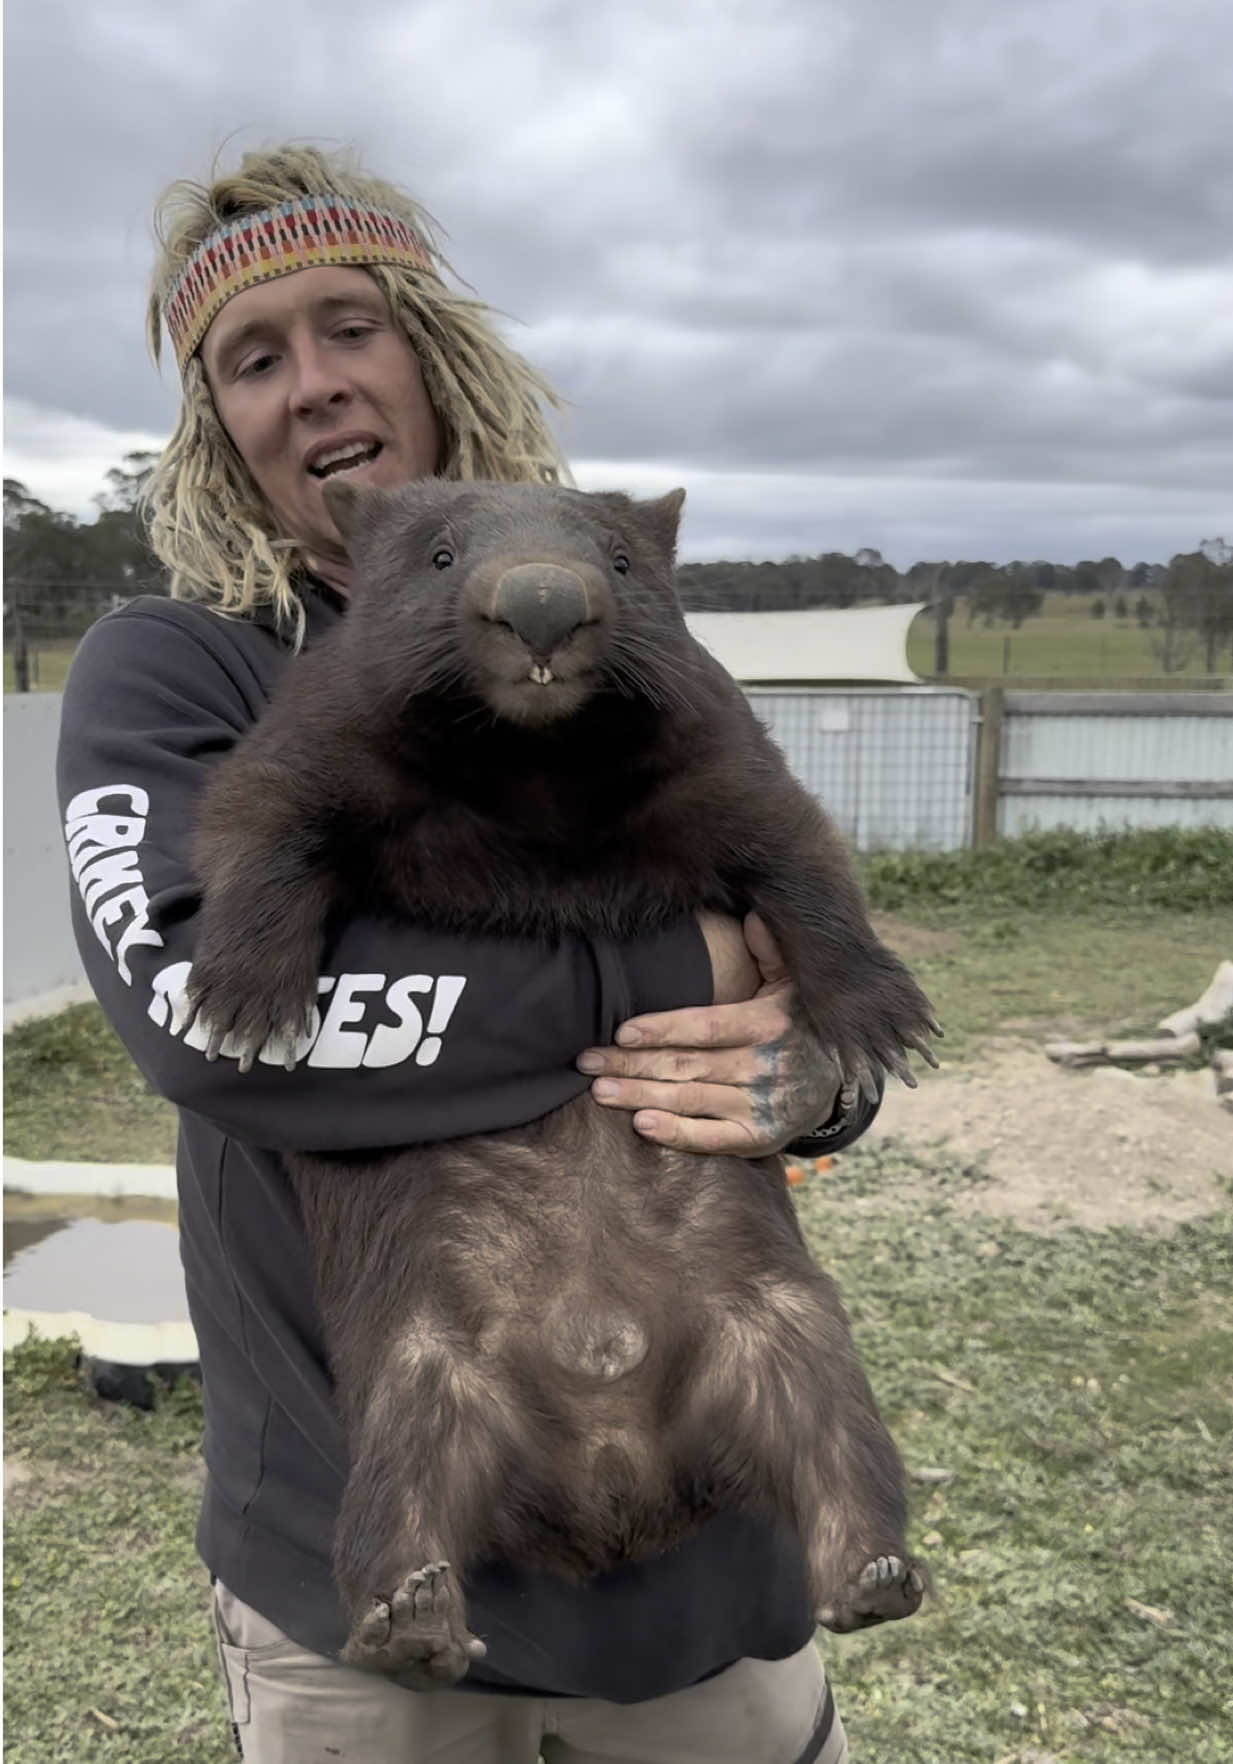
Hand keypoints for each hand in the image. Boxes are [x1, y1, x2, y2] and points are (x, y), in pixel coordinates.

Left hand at [577, 913, 843, 1154]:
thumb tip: (752, 918)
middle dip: (632, 1063)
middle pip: (686, 1065)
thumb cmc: (800, 1022)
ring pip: (690, 1099)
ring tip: (600, 1089)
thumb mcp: (794, 983)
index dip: (663, 1030)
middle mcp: (765, 1067)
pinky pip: (711, 1138)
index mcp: (768, 1025)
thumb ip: (770, 951)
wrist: (840, 1081)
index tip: (622, 1032)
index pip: (706, 1028)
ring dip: (640, 1096)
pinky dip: (676, 1133)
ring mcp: (762, 1106)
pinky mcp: (759, 1138)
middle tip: (587, 1061)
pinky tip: (641, 1124)